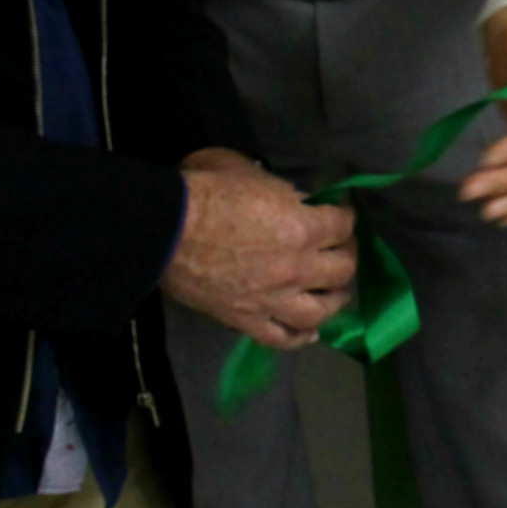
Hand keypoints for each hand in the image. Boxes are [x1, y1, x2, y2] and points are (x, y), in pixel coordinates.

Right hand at [162, 146, 357, 349]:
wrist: (161, 229)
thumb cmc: (203, 190)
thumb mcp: (248, 170)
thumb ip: (279, 187)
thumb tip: (290, 197)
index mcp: (301, 225)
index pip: (343, 225)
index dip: (344, 217)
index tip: (339, 215)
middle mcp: (296, 266)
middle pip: (342, 269)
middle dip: (346, 256)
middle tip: (339, 250)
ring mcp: (273, 298)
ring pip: (322, 310)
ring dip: (334, 299)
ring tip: (333, 291)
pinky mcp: (246, 320)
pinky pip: (283, 338)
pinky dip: (300, 337)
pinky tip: (310, 330)